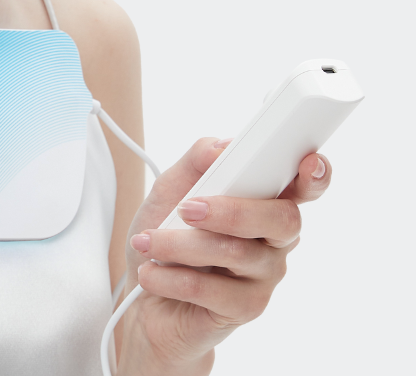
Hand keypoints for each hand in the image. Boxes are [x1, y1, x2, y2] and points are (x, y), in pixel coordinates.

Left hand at [116, 138, 331, 375]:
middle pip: (283, 220)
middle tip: (186, 209)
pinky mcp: (246, 308)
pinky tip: (151, 273)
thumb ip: (198, 160)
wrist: (141, 288)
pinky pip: (211, 289)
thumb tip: (222, 147)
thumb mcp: (172, 185)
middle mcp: (274, 238)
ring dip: (180, 244)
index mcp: (264, 200)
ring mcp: (264, 275)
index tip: (309, 162)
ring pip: (236, 251)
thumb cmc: (164, 230)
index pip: (304, 186)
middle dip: (232, 211)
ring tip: (149, 242)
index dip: (314, 175)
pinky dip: (171, 277)